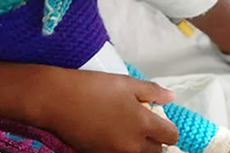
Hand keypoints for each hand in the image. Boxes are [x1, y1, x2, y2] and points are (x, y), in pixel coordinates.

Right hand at [40, 70, 177, 152]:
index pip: (171, 135)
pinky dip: (119, 148)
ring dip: (138, 146)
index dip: (167, 126)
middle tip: (141, 122)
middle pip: (157, 151)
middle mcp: (134, 145)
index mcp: (143, 124)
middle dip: (154, 139)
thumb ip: (151, 91)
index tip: (157, 117)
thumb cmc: (92, 87)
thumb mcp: (124, 82)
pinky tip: (109, 133)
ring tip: (125, 128)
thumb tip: (171, 97)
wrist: (58, 100)